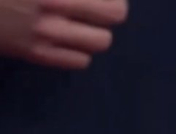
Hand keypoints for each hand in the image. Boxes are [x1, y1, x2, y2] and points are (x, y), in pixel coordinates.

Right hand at [0, 0, 127, 68]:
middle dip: (110, 7)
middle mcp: (55, 6)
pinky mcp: (35, 53)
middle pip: (115, 15)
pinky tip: (69, 39)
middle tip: (100, 4)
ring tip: (85, 23)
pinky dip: (80, 50)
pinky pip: (79, 61)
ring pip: (101, 42)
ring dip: (97, 30)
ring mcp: (46, 33)